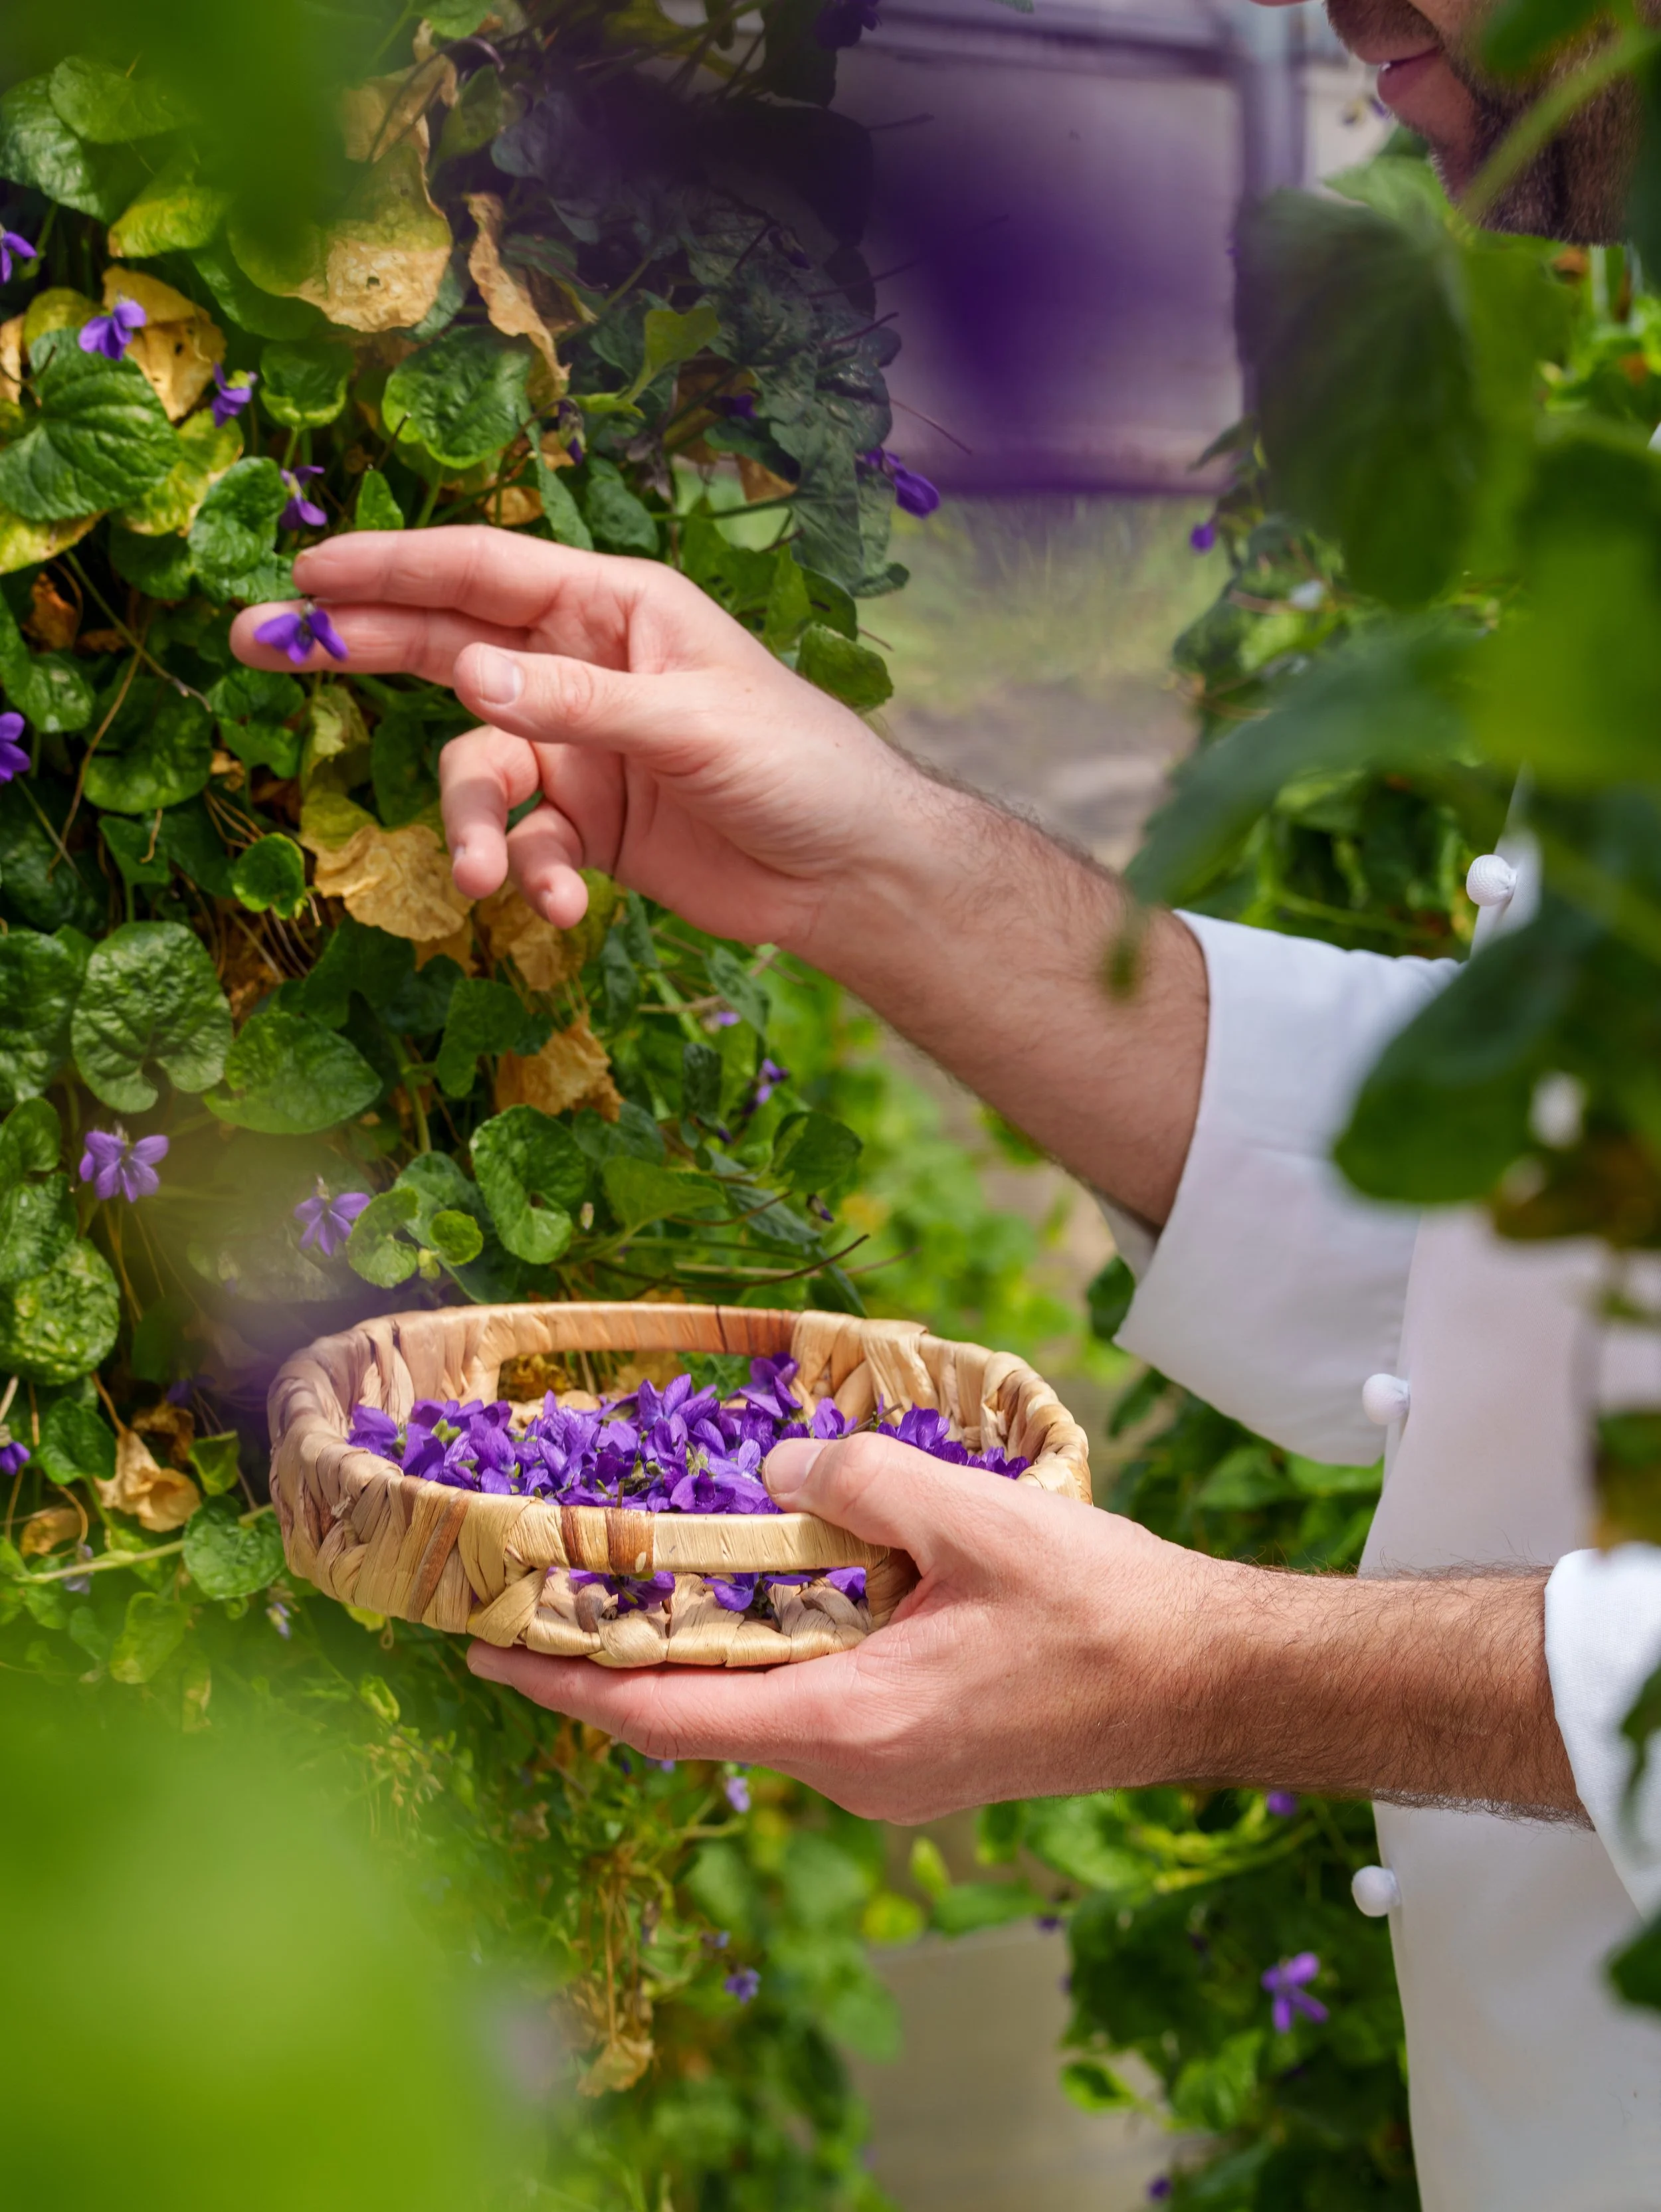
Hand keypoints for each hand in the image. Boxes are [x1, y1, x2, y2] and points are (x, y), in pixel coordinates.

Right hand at [230, 528, 916, 946]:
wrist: (850, 873)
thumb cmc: (799, 767)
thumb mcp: (695, 725)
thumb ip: (583, 704)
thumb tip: (472, 677)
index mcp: (614, 609)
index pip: (483, 571)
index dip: (393, 567)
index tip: (307, 572)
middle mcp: (583, 668)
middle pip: (446, 646)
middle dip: (357, 649)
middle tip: (257, 643)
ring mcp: (580, 748)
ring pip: (479, 771)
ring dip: (474, 826)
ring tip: (489, 877)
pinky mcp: (588, 825)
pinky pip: (525, 842)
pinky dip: (530, 874)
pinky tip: (557, 905)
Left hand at [464, 1431, 1223, 1821]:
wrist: (1204, 1681)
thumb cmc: (1104, 1609)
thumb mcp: (976, 1517)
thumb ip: (863, 1480)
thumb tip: (781, 1461)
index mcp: (854, 1723)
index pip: (670, 1718)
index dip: (567, 1687)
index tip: (486, 1655)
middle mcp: (855, 1769)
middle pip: (700, 1718)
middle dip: (617, 1662)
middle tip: (547, 1596)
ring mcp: (888, 1772)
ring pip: (756, 1711)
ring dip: (698, 1651)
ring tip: (639, 1579)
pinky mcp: (918, 1755)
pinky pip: (810, 1705)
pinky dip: (766, 1653)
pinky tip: (767, 1590)